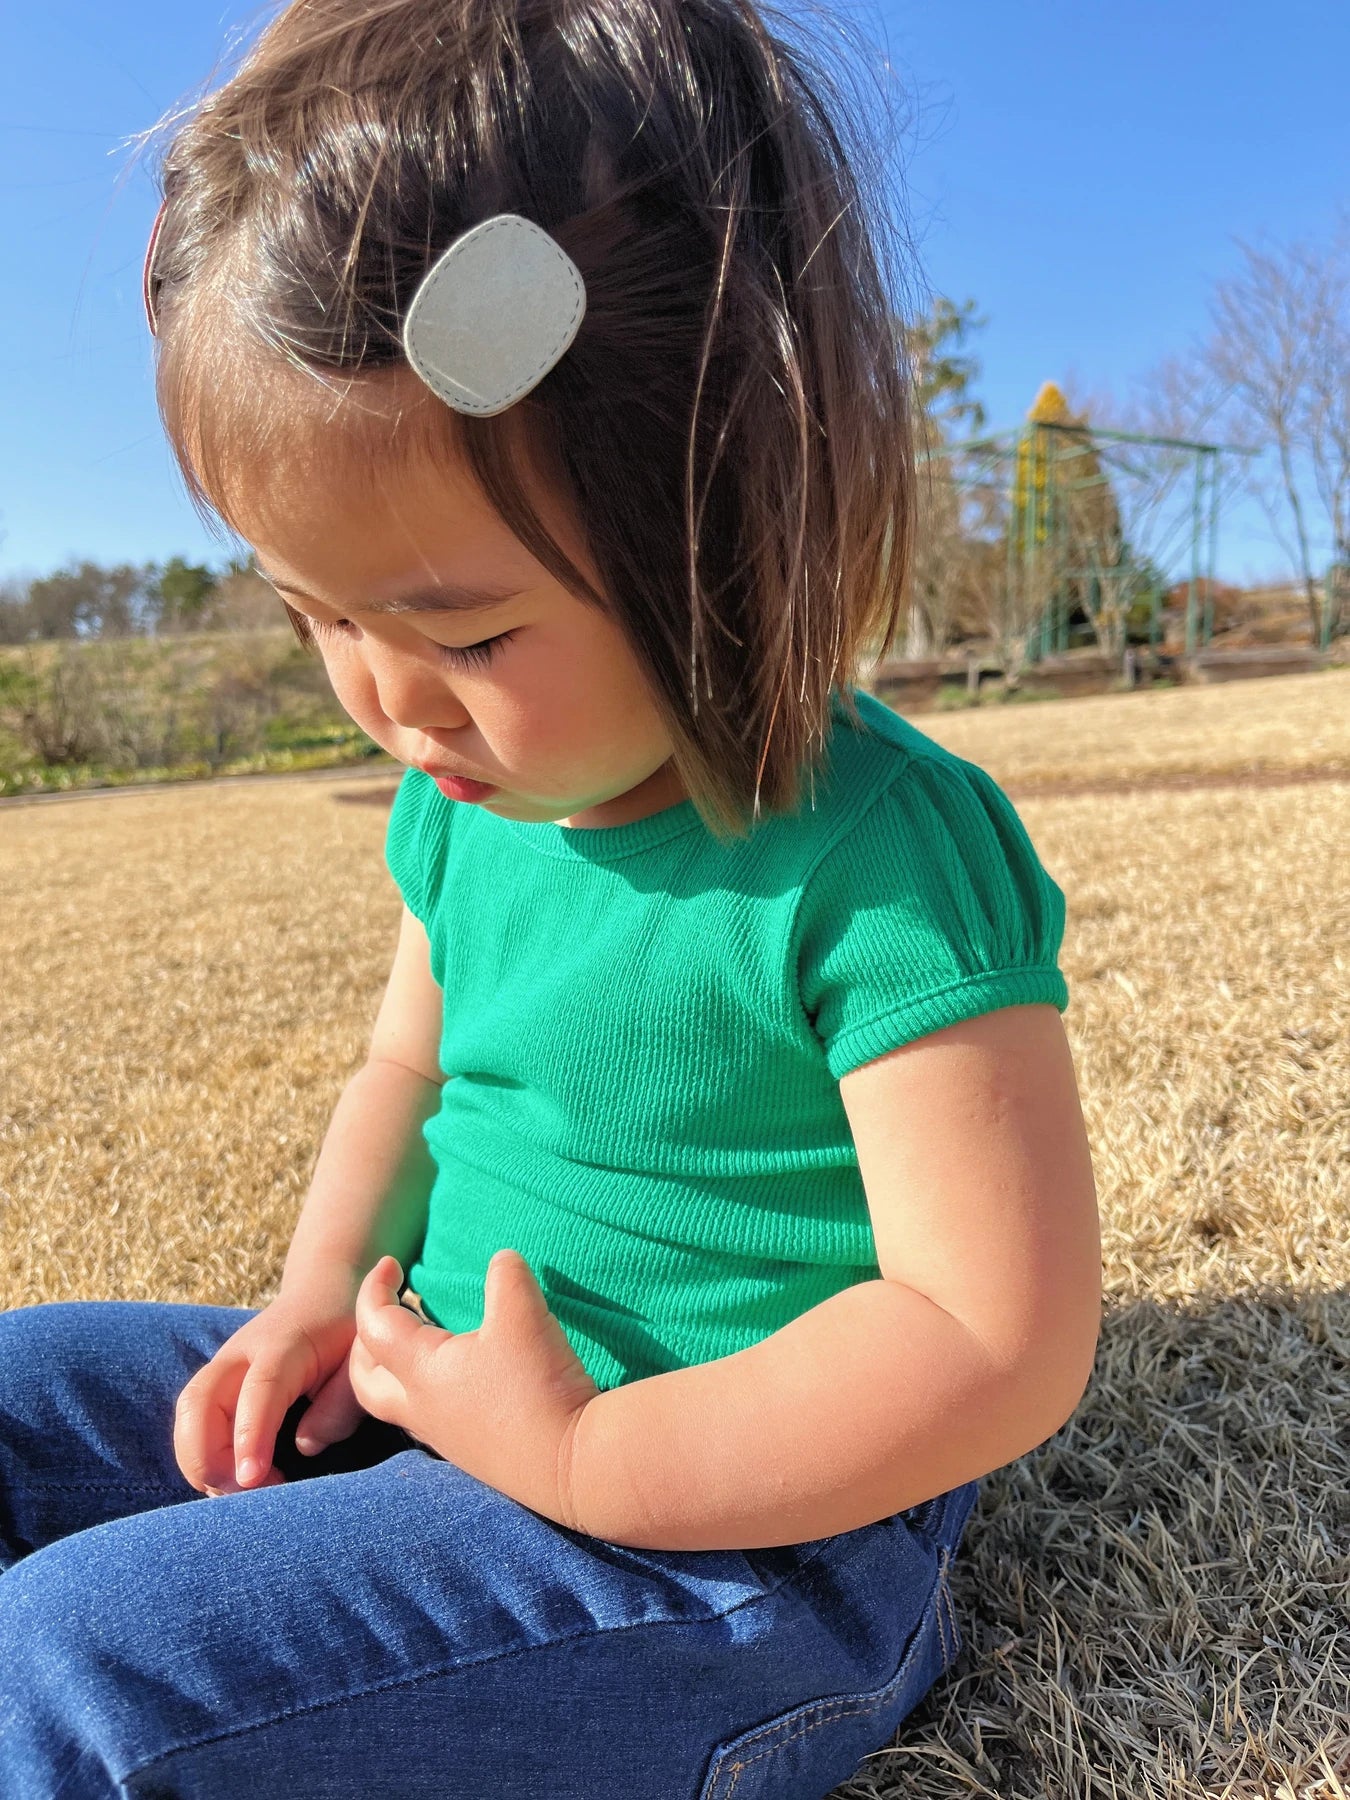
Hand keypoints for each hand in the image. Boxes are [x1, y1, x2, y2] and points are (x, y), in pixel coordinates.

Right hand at [174, 1286, 366, 1495]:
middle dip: (206, 1457)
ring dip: (199, 1461)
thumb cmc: (347, 1329)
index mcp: (286, 1345)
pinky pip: (192, 1419)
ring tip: (238, 1492)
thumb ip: (341, 1403)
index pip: (260, 1390)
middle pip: (199, 1402)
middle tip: (244, 1493)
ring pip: (188, 1414)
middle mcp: (242, 1353)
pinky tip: (229, 1479)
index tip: (251, 1479)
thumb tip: (305, 1447)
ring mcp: (223, 1364)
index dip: (251, 1435)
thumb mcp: (361, 1359)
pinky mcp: (216, 1381)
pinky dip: (199, 1454)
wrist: (324, 1289)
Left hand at [348, 1251, 599, 1524]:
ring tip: (425, 1341)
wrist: (571, 1464)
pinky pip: (431, 1418)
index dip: (374, 1289)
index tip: (390, 1265)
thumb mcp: (524, 1314)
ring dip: (396, 1370)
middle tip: (387, 1313)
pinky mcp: (472, 1452)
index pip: (373, 1326)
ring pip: (397, 1403)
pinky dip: (431, 1390)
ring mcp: (445, 1437)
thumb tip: (502, 1259)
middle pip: (364, 1381)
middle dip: (363, 1344)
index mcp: (421, 1372)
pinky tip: (464, 1378)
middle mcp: (422, 1409)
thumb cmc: (536, 1387)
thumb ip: (507, 1276)